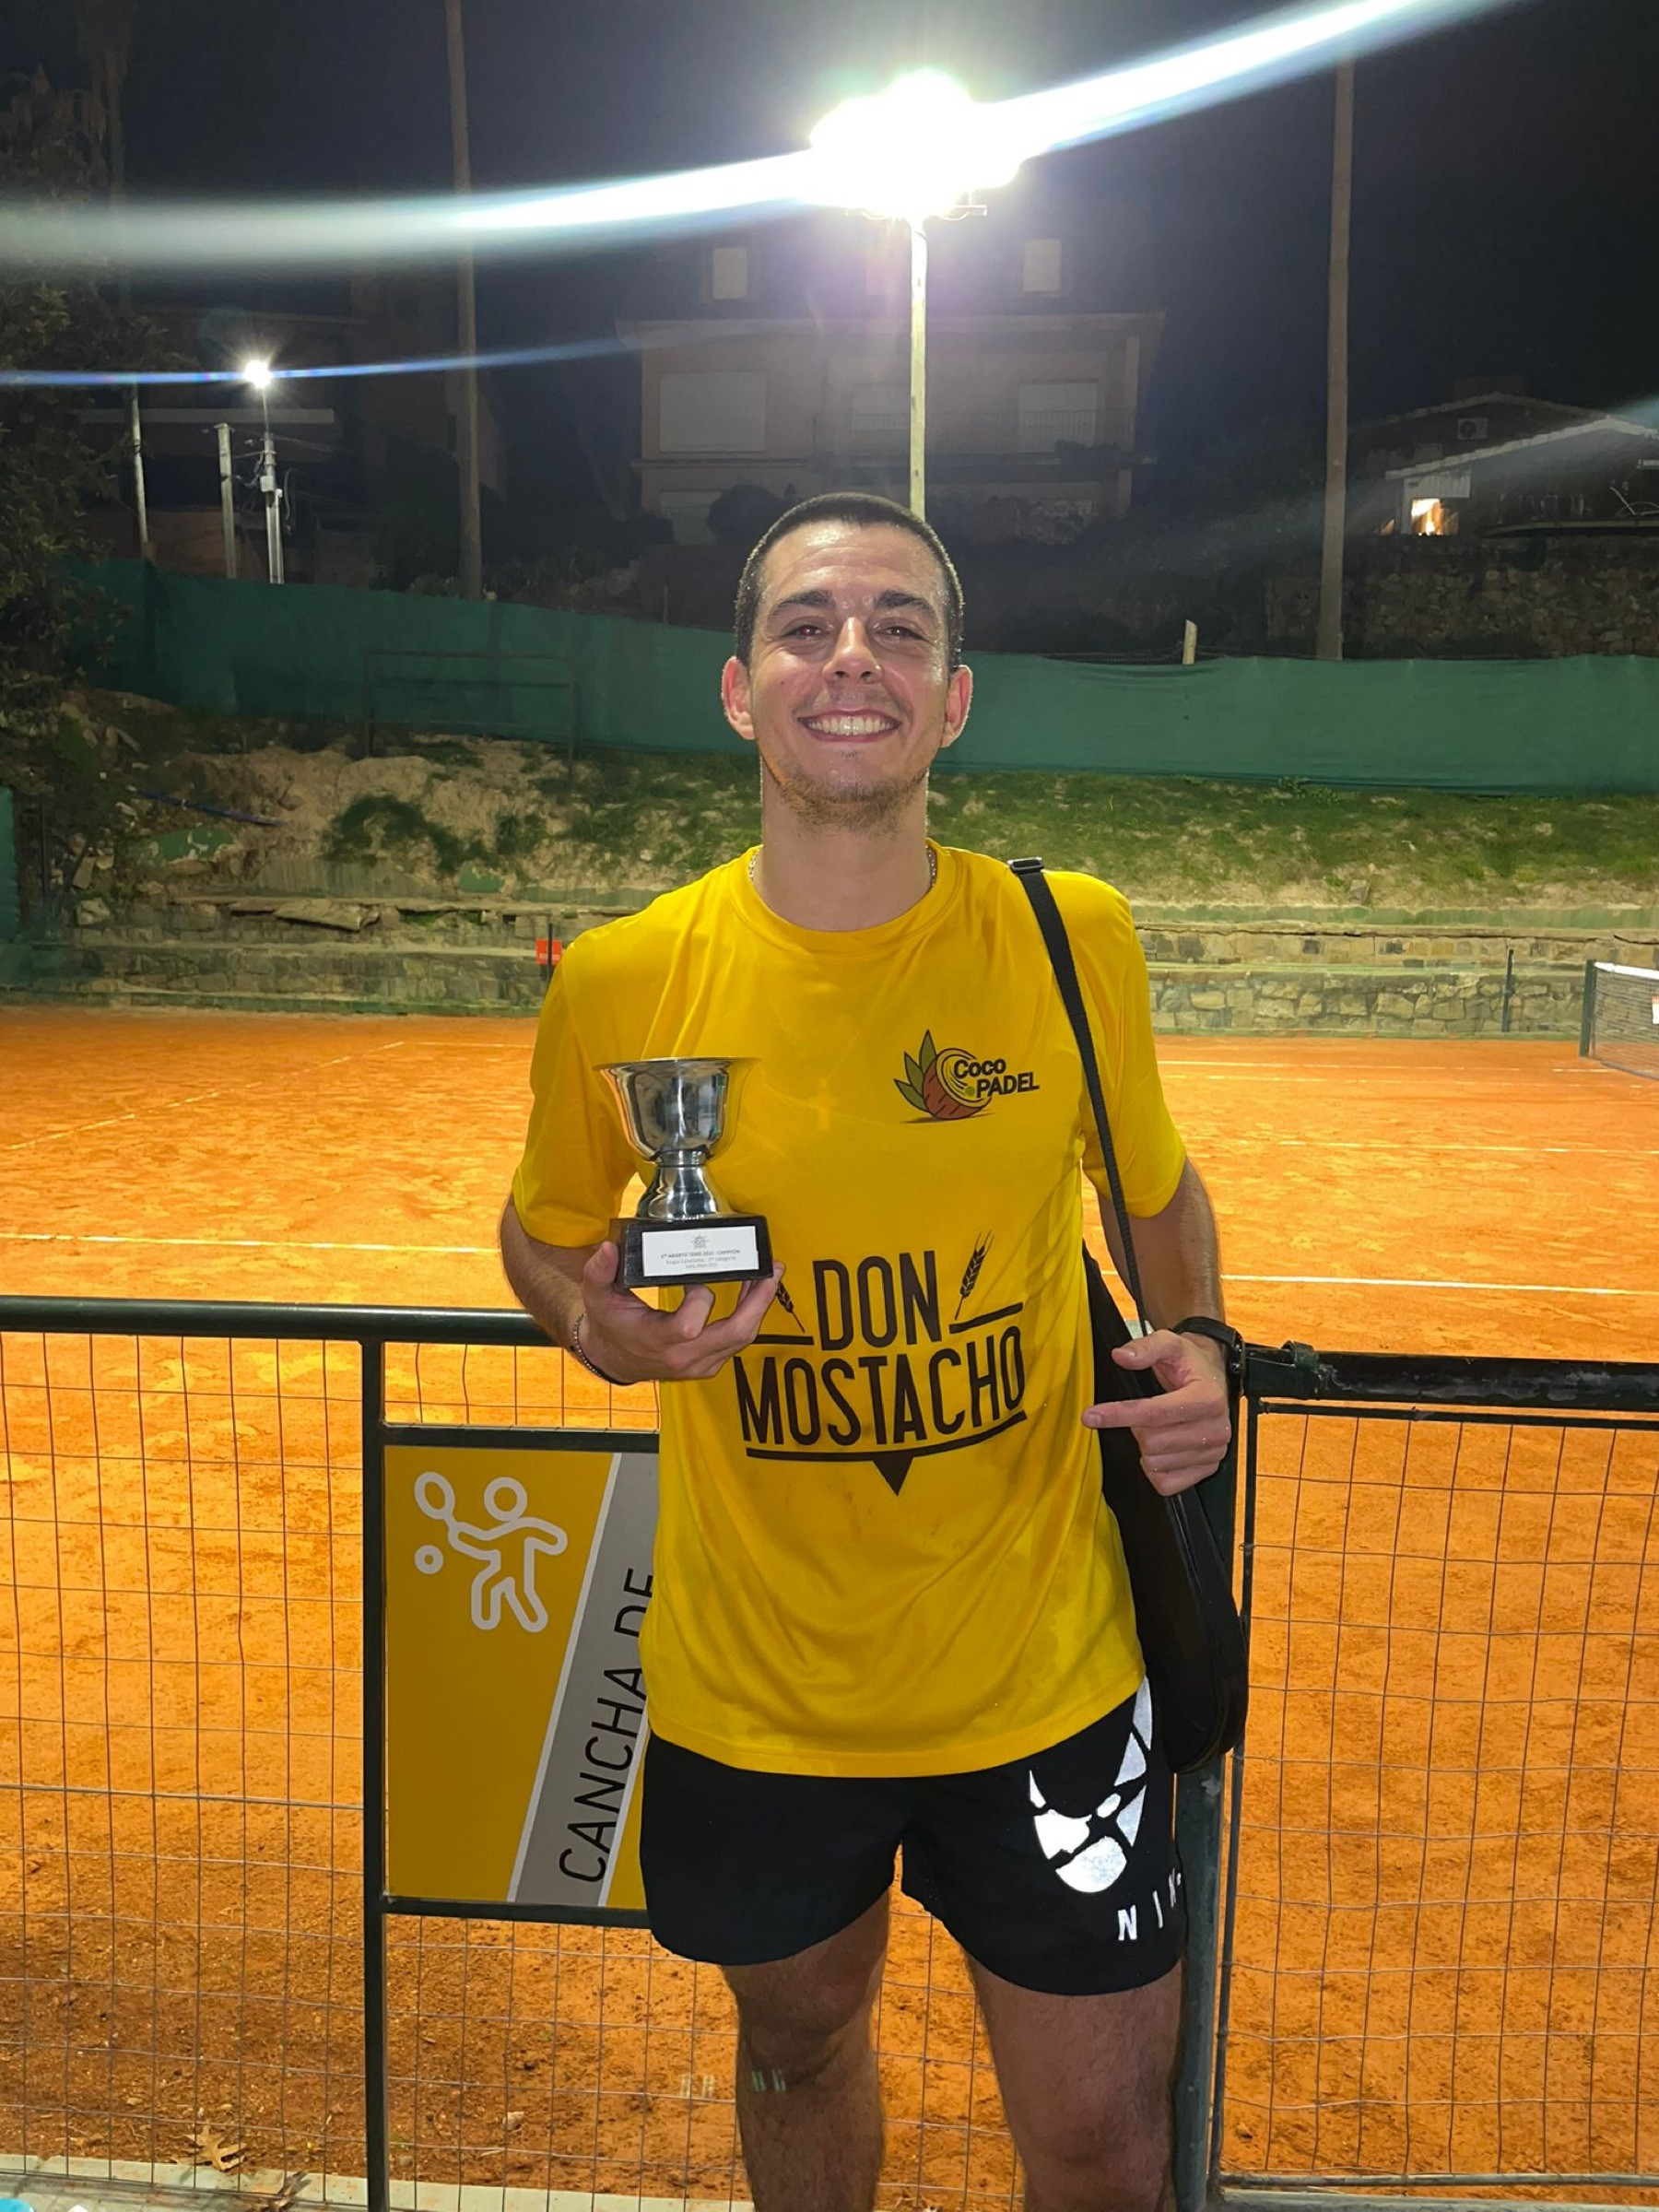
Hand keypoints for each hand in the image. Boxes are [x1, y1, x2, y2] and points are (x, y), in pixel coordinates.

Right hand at [578, 1239, 782, 1384]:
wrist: (614, 1360)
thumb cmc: (610, 1326)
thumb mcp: (598, 1298)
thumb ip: (599, 1273)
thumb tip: (608, 1249)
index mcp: (658, 1340)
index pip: (690, 1326)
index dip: (699, 1300)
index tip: (695, 1278)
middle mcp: (684, 1357)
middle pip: (735, 1333)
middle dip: (757, 1301)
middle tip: (771, 1270)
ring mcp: (701, 1363)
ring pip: (742, 1338)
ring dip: (759, 1306)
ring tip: (769, 1275)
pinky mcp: (710, 1363)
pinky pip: (738, 1341)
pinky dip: (749, 1316)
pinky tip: (753, 1293)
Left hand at [1083, 1329, 1231, 1495]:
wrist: (1212, 1378)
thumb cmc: (1189, 1364)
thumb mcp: (1170, 1344)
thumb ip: (1146, 1348)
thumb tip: (1121, 1356)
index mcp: (1208, 1398)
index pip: (1154, 1413)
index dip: (1119, 1414)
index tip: (1091, 1415)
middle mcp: (1217, 1428)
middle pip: (1152, 1442)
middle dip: (1137, 1428)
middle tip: (1142, 1414)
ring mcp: (1214, 1452)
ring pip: (1157, 1464)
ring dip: (1145, 1449)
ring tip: (1155, 1428)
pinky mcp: (1208, 1469)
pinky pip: (1168, 1484)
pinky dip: (1155, 1470)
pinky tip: (1160, 1450)